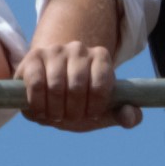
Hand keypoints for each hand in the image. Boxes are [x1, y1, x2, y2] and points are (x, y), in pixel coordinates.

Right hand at [19, 39, 139, 132]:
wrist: (53, 86)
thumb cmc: (82, 100)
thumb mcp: (104, 110)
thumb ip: (124, 114)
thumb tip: (131, 117)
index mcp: (101, 57)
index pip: (101, 85)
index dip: (95, 107)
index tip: (91, 114)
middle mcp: (79, 48)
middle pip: (77, 86)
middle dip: (74, 111)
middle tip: (71, 117)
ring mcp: (55, 50)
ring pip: (55, 86)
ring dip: (55, 110)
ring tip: (56, 115)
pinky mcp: (33, 56)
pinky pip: (36, 83)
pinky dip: (38, 103)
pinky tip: (41, 110)